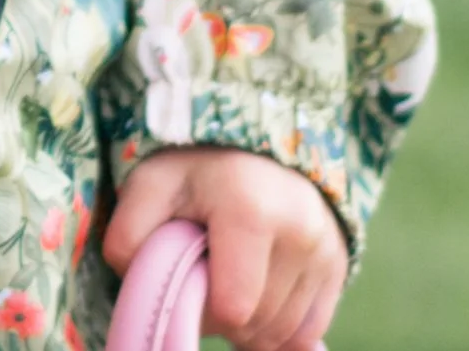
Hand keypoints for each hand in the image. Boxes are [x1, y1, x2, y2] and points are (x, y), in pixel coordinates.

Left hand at [104, 148, 346, 350]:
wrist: (249, 138)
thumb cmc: (193, 165)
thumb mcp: (150, 183)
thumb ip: (129, 233)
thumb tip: (137, 282)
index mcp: (250, 208)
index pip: (233, 308)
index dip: (203, 310)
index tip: (189, 279)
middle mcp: (299, 229)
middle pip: (260, 324)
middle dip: (226, 318)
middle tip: (208, 279)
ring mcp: (325, 246)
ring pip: (286, 333)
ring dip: (253, 325)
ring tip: (232, 282)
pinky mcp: (339, 260)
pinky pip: (310, 330)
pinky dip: (282, 326)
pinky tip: (259, 294)